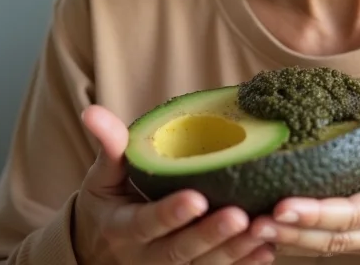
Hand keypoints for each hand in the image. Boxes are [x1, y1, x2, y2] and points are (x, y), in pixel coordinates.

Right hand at [73, 105, 274, 264]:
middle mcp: (145, 257)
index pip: (145, 223)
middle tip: (239, 215)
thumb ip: (109, 146)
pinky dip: (242, 264)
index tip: (197, 198)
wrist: (102, 249)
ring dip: (234, 251)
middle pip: (179, 251)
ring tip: (261, 230)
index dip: (170, 214)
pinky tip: (267, 250)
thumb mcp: (103, 176)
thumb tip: (92, 111)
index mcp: (122, 228)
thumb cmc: (110, 201)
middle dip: (210, 235)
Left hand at [249, 110, 359, 262]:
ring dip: (289, 242)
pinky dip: (302, 244)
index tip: (282, 206)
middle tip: (250, 221)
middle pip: (331, 239)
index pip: (353, 214)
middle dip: (289, 233)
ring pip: (327, 250)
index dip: (316, 213)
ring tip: (249, 228)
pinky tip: (274, 234)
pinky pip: (332, 250)